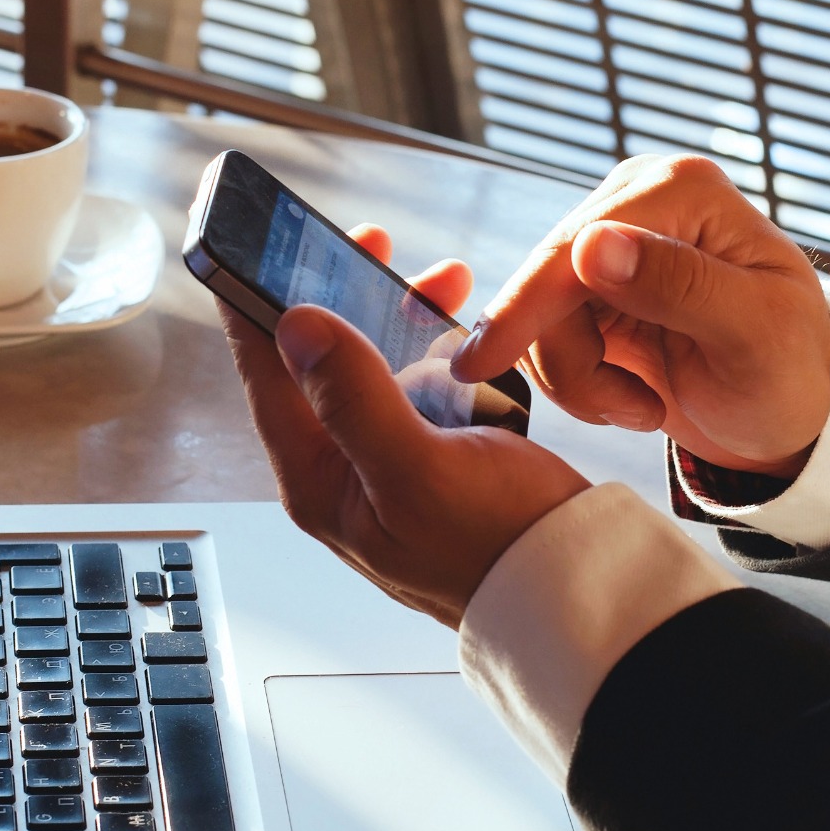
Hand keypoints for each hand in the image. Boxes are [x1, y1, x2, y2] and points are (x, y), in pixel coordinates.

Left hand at [218, 226, 590, 626]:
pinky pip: (417, 384)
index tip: (256, 241)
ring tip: (440, 279)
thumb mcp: (419, 470)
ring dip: (397, 314)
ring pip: (373, 365)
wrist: (575, 588)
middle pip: (318, 362)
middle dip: (342, 295)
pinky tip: (459, 324)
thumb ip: (353, 398)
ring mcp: (389, 462)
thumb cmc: (498, 549)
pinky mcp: (436, 455)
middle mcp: (344, 471)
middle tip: (368, 242)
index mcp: (320, 481)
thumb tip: (296, 327)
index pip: (265, 377)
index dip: (254, 303)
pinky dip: (432, 346)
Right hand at [447, 155, 829, 474]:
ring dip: (579, 381)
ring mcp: (613, 242)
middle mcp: (640, 200)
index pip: (576, 248)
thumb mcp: (754, 336)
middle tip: (632, 413)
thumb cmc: (792, 372)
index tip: (481, 365)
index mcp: (682, 190)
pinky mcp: (594, 287)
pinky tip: (629, 397)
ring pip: (536, 318)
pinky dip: (578, 382)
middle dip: (574, 363)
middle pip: (545, 282)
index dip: (525, 308)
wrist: (793, 411)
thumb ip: (679, 285)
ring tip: (643, 408)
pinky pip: (545, 337)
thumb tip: (592, 243)